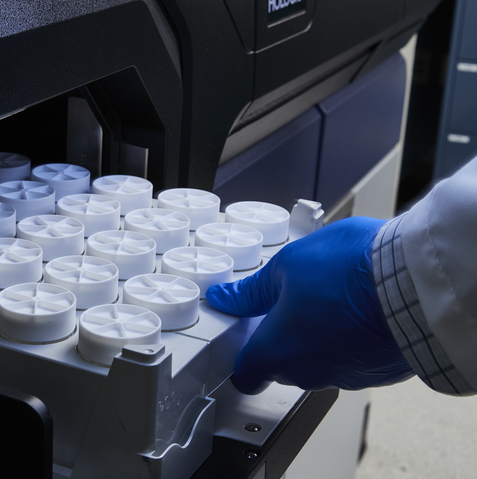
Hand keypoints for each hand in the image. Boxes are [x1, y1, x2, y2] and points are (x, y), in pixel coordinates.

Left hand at [206, 217, 413, 394]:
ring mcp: (345, 376)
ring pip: (319, 362)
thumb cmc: (351, 271)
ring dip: (320, 337)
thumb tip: (227, 298)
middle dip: (284, 338)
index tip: (244, 337)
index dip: (241, 357)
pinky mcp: (377, 373)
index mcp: (277, 352)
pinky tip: (357, 312)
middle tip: (292, 303)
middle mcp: (308, 373)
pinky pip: (353, 360)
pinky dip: (351, 341)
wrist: (414, 281)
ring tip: (330, 299)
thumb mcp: (286, 266)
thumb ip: (251, 290)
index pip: (245, 374)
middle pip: (282, 365)